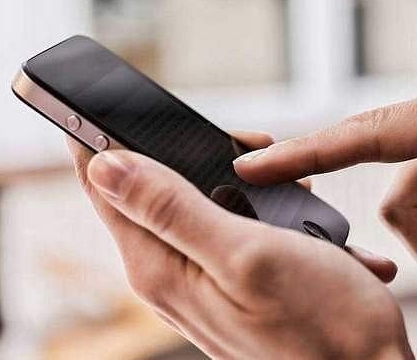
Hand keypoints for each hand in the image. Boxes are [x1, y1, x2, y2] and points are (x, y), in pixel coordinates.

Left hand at [68, 132, 412, 358]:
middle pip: (148, 189)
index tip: (96, 95)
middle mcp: (170, 277)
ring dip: (233, 179)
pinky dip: (257, 207)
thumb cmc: (322, 322)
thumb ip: (172, 208)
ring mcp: (201, 282)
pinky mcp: (230, 284)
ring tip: (283, 175)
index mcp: (160, 267)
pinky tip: (294, 214)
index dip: (93, 134)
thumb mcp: (246, 252)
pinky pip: (225, 227)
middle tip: (245, 141)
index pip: (101, 187)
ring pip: (192, 204)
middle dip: (186, 151)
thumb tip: (105, 165)